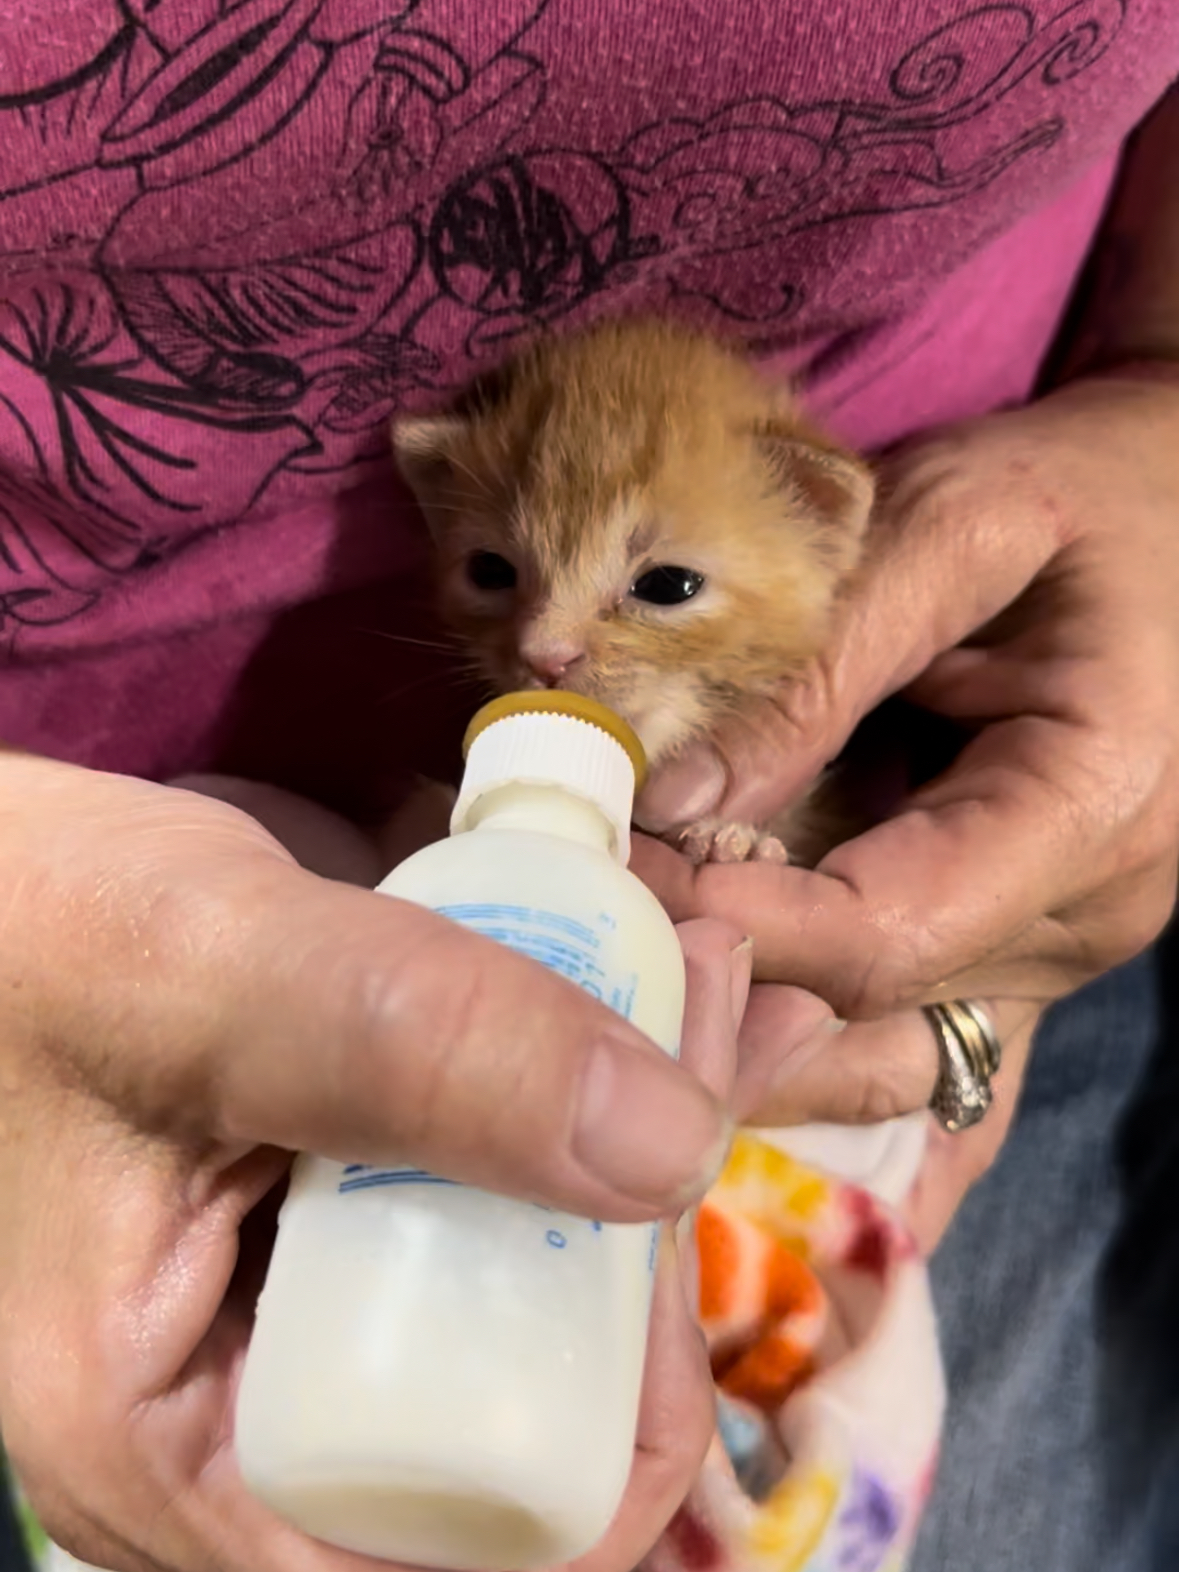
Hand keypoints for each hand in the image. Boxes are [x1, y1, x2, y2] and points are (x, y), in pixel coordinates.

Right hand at [0, 753, 747, 1571]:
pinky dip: (583, 1066)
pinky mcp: (341, 1185)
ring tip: (699, 970)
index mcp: (178, 1452)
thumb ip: (413, 1055)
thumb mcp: (208, 977)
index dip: (607, 1424)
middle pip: (522, 1388)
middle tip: (709, 1019)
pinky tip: (646, 965)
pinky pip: (492, 1167)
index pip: (459, 1557)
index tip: (658, 1225)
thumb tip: (673, 1153)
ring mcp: (307, 1287)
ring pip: (524, 1264)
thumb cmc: (20, 926)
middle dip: (645, 1219)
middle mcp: (254, 1399)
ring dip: (640, 1116)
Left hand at [633, 375, 1178, 1235]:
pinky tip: (716, 1018)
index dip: (736, 928)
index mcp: (1094, 802)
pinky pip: (907, 1038)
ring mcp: (1058, 945)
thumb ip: (822, 665)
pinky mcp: (1020, 943)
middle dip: (718, 989)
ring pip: (880, 1055)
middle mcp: (1089, 911)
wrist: (1176, 509)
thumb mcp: (957, 523)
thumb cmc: (1078, 493)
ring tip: (626, 972)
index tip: (612, 886)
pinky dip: (805, 1037)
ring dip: (747, 1033)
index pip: (887, 930)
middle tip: (584, 931)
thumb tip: (673, 799)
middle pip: (871, 1017)